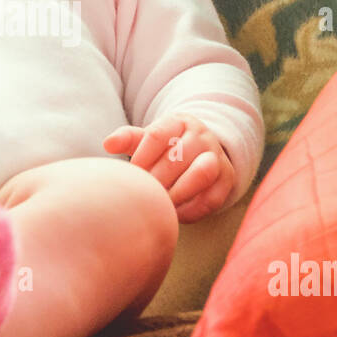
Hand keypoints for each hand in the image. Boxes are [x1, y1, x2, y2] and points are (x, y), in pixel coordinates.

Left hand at [103, 113, 234, 223]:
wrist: (201, 151)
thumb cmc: (166, 148)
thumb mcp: (148, 139)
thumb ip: (128, 139)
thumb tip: (108, 144)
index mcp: (178, 122)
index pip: (157, 135)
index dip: (142, 157)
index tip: (132, 175)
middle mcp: (201, 136)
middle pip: (178, 157)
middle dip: (157, 179)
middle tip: (144, 195)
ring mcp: (217, 156)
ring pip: (201, 173)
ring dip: (178, 193)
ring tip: (162, 205)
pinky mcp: (227, 179)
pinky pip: (213, 197)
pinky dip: (192, 209)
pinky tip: (176, 214)